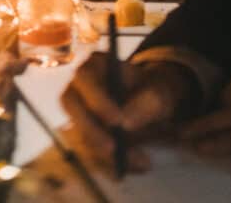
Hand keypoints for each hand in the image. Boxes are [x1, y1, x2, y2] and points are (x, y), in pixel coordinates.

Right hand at [62, 52, 196, 172]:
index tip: (117, 122)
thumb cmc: (153, 90)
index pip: (85, 78)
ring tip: (140, 161)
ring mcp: (79, 110)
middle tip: (114, 150)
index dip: (97, 100)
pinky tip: (135, 165)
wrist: (152, 104)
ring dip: (105, 154)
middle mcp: (80, 85)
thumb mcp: (159, 92)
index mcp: (96, 64)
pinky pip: (89, 152)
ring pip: (79, 133)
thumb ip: (146, 103)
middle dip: (91, 130)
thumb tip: (125, 123)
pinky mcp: (83, 134)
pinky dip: (109, 164)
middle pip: (71, 105)